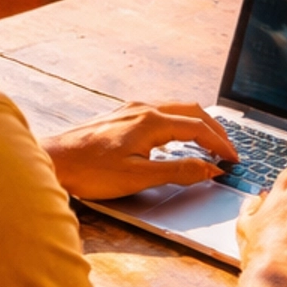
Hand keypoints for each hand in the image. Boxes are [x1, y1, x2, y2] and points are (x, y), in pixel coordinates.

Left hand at [42, 102, 235, 200]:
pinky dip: (179, 123)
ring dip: (197, 123)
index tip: (233, 159)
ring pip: (176, 108)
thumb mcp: (138, 177)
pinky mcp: (120, 116)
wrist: (53, 161)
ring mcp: (130, 110)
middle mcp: (142, 109)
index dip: (220, 144)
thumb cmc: (90, 172)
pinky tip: (175, 138)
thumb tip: (209, 168)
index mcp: (151, 122)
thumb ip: (178, 171)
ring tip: (209, 143)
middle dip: (214, 129)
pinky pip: (160, 112)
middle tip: (228, 149)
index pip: (198, 128)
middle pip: (191, 111)